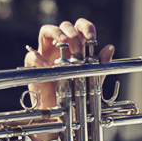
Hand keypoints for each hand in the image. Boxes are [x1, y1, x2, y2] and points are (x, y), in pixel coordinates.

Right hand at [24, 19, 114, 140]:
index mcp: (75, 48)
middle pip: (64, 26)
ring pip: (46, 31)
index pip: (79, 27)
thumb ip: (101, 64)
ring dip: (56, 33)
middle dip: (72, 33)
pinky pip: (31, 56)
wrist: (61, 115)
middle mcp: (60, 48)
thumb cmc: (76, 95)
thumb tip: (110, 48)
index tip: (92, 38)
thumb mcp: (92, 79)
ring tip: (63, 43)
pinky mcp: (33, 67)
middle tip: (78, 47)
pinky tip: (48, 66)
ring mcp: (46, 54)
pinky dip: (38, 58)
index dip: (86, 27)